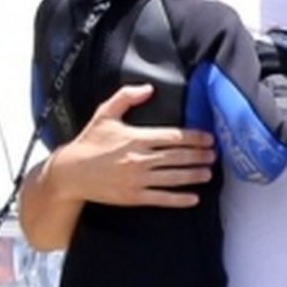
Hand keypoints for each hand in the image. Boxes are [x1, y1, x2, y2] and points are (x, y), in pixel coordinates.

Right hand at [50, 84, 216, 207]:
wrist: (71, 173)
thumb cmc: (89, 142)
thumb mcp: (105, 114)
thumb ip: (126, 97)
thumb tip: (148, 88)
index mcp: (136, 138)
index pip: (172, 137)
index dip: (193, 138)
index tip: (208, 138)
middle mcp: (139, 158)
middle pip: (177, 156)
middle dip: (199, 156)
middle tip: (214, 155)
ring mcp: (138, 179)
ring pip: (173, 177)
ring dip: (194, 175)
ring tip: (208, 173)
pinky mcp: (134, 196)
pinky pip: (161, 198)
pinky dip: (179, 199)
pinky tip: (193, 198)